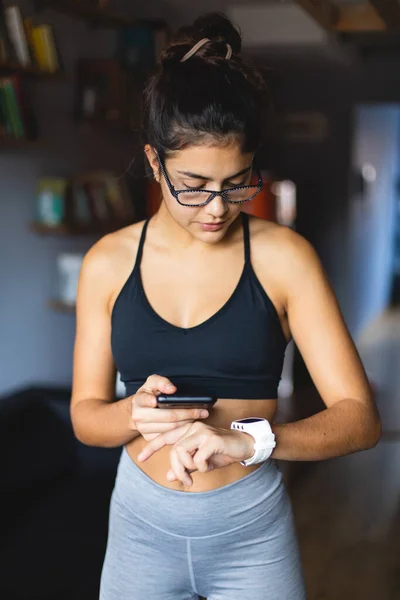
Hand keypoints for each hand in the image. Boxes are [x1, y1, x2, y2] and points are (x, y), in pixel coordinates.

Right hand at [131, 374, 208, 440]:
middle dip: (188, 414)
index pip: (148, 400)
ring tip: (199, 417)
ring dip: (187, 423)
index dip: (157, 401)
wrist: (138, 410)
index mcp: (139, 401)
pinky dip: (182, 431)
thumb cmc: (148, 394)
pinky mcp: (150, 439)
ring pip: (171, 428)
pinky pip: (170, 437)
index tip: (170, 399)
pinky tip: (191, 425)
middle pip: (168, 417)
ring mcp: (144, 430)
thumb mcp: (152, 383)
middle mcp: (139, 417)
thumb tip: (172, 389)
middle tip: (203, 411)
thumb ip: (161, 382)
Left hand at [137, 421, 254, 485]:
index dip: (151, 447)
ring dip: (187, 468)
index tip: (140, 458)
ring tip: (198, 472)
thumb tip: (169, 476)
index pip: (165, 437)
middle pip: (173, 450)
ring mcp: (202, 432)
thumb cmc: (222, 452)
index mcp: (189, 430)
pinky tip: (210, 465)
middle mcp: (193, 427)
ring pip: (181, 452)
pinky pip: (197, 459)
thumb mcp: (201, 461)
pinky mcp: (211, 439)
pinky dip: (202, 467)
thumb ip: (185, 466)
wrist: (245, 446)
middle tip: (186, 480)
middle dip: (177, 469)